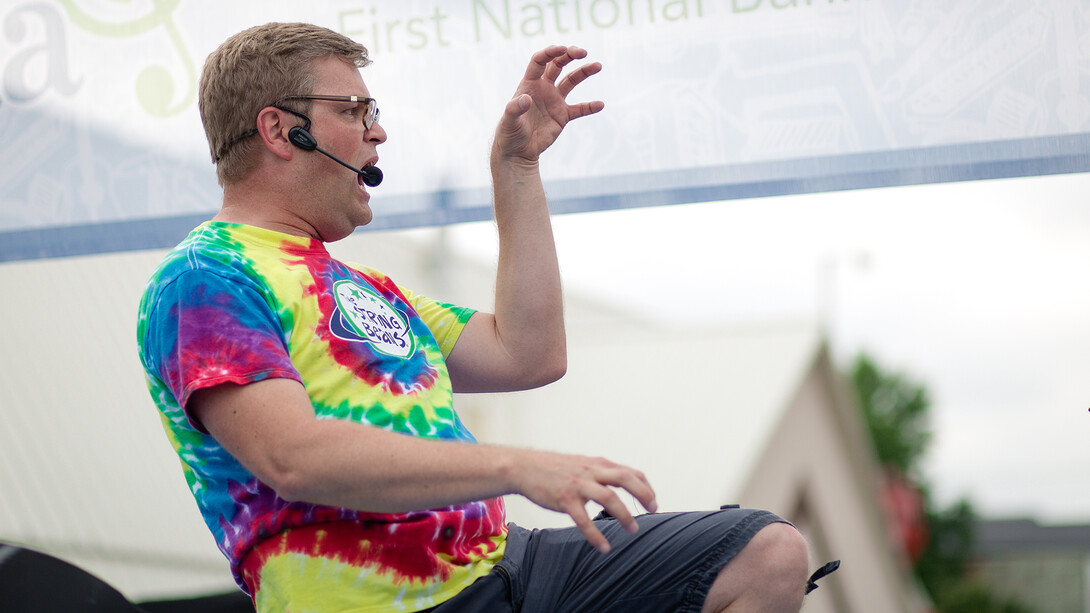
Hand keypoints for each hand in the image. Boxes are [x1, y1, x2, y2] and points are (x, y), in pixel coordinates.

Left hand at [493, 45, 603, 164]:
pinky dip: (589, 107)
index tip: (563, 49)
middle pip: (558, 65)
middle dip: (570, 55)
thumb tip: (526, 99)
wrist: (518, 151)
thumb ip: (515, 108)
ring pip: (571, 81)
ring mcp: (554, 101)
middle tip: (583, 52)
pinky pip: (579, 109)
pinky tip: (600, 105)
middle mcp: (543, 88)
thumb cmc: (509, 133)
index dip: (551, 53)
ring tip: (597, 65)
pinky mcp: (563, 116)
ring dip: (584, 72)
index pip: (540, 61)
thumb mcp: (509, 121)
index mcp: (529, 84)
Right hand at [511, 449, 657, 553]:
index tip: (653, 501)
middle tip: (653, 510)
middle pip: (626, 479)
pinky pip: (583, 520)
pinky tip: (604, 547)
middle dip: (643, 494)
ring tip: (633, 530)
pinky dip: (596, 535)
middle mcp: (591, 471)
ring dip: (624, 515)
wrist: (524, 467)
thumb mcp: (582, 463)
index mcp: (598, 464)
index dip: (646, 487)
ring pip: (608, 497)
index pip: (631, 472)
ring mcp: (578, 484)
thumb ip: (601, 472)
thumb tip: (621, 482)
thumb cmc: (554, 468)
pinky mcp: (564, 499)